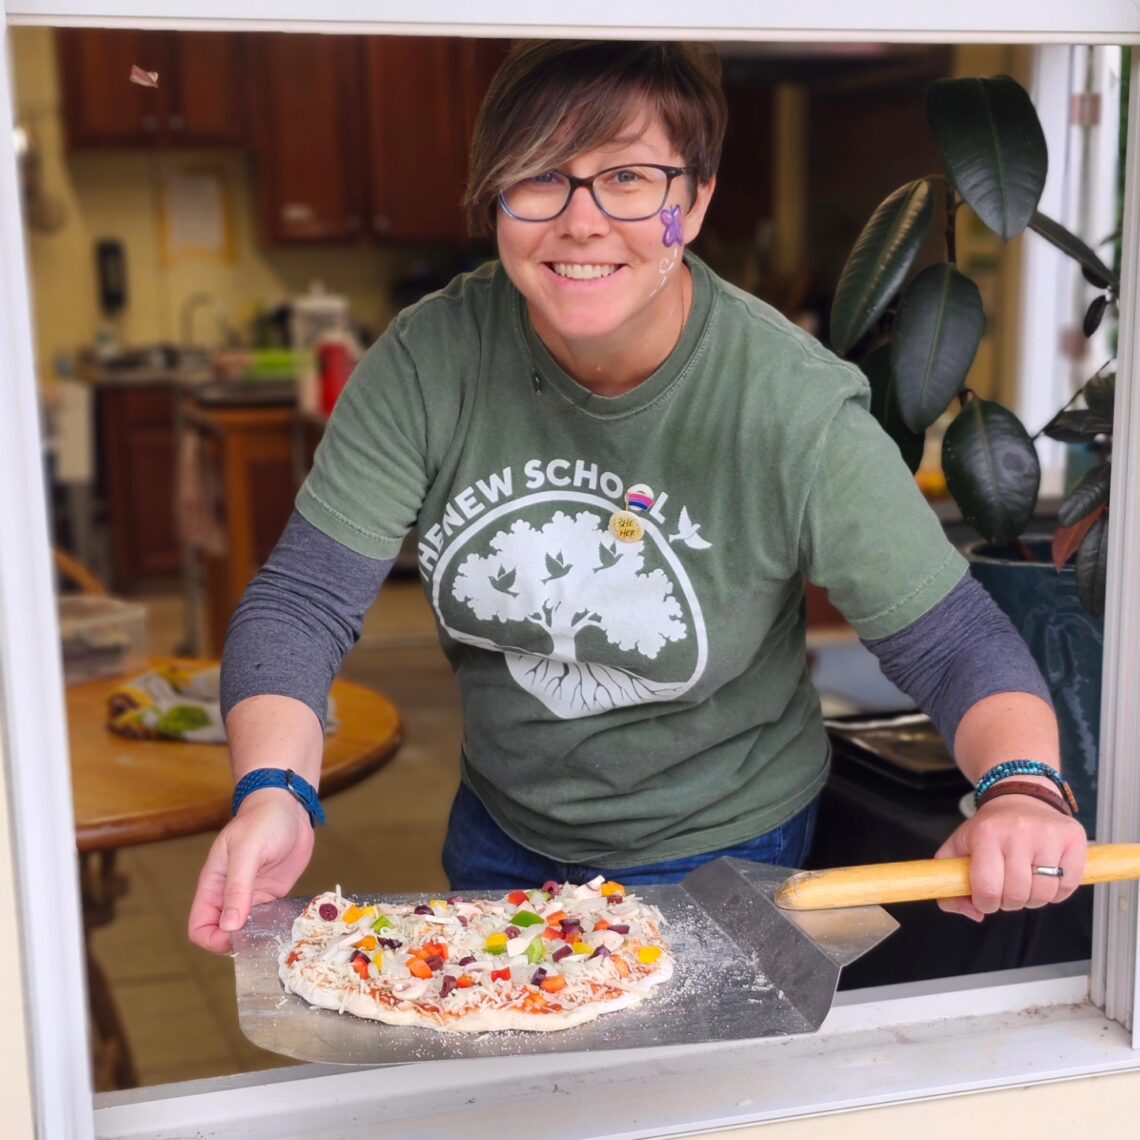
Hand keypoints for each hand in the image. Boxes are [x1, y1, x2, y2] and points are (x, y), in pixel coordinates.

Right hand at [188, 790, 314, 952]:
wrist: (288, 806)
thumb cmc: (262, 821)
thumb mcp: (246, 851)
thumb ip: (237, 887)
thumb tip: (229, 926)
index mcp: (213, 885)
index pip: (199, 927)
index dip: (212, 939)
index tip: (235, 938)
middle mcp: (230, 895)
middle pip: (222, 934)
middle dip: (237, 943)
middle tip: (261, 938)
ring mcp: (252, 896)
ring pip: (246, 930)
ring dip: (257, 937)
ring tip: (276, 935)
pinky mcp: (272, 893)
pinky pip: (267, 919)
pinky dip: (274, 926)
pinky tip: (288, 925)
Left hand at [935, 794, 1086, 921]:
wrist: (1019, 798)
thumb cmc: (989, 828)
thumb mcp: (958, 847)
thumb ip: (950, 884)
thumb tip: (974, 912)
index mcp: (985, 833)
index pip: (988, 889)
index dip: (986, 903)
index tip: (986, 899)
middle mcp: (1018, 831)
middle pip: (1017, 896)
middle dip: (1009, 902)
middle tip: (1006, 889)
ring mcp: (1049, 835)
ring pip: (1044, 894)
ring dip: (1033, 899)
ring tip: (1025, 882)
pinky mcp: (1073, 839)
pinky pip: (1068, 886)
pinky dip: (1057, 892)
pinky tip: (1046, 877)